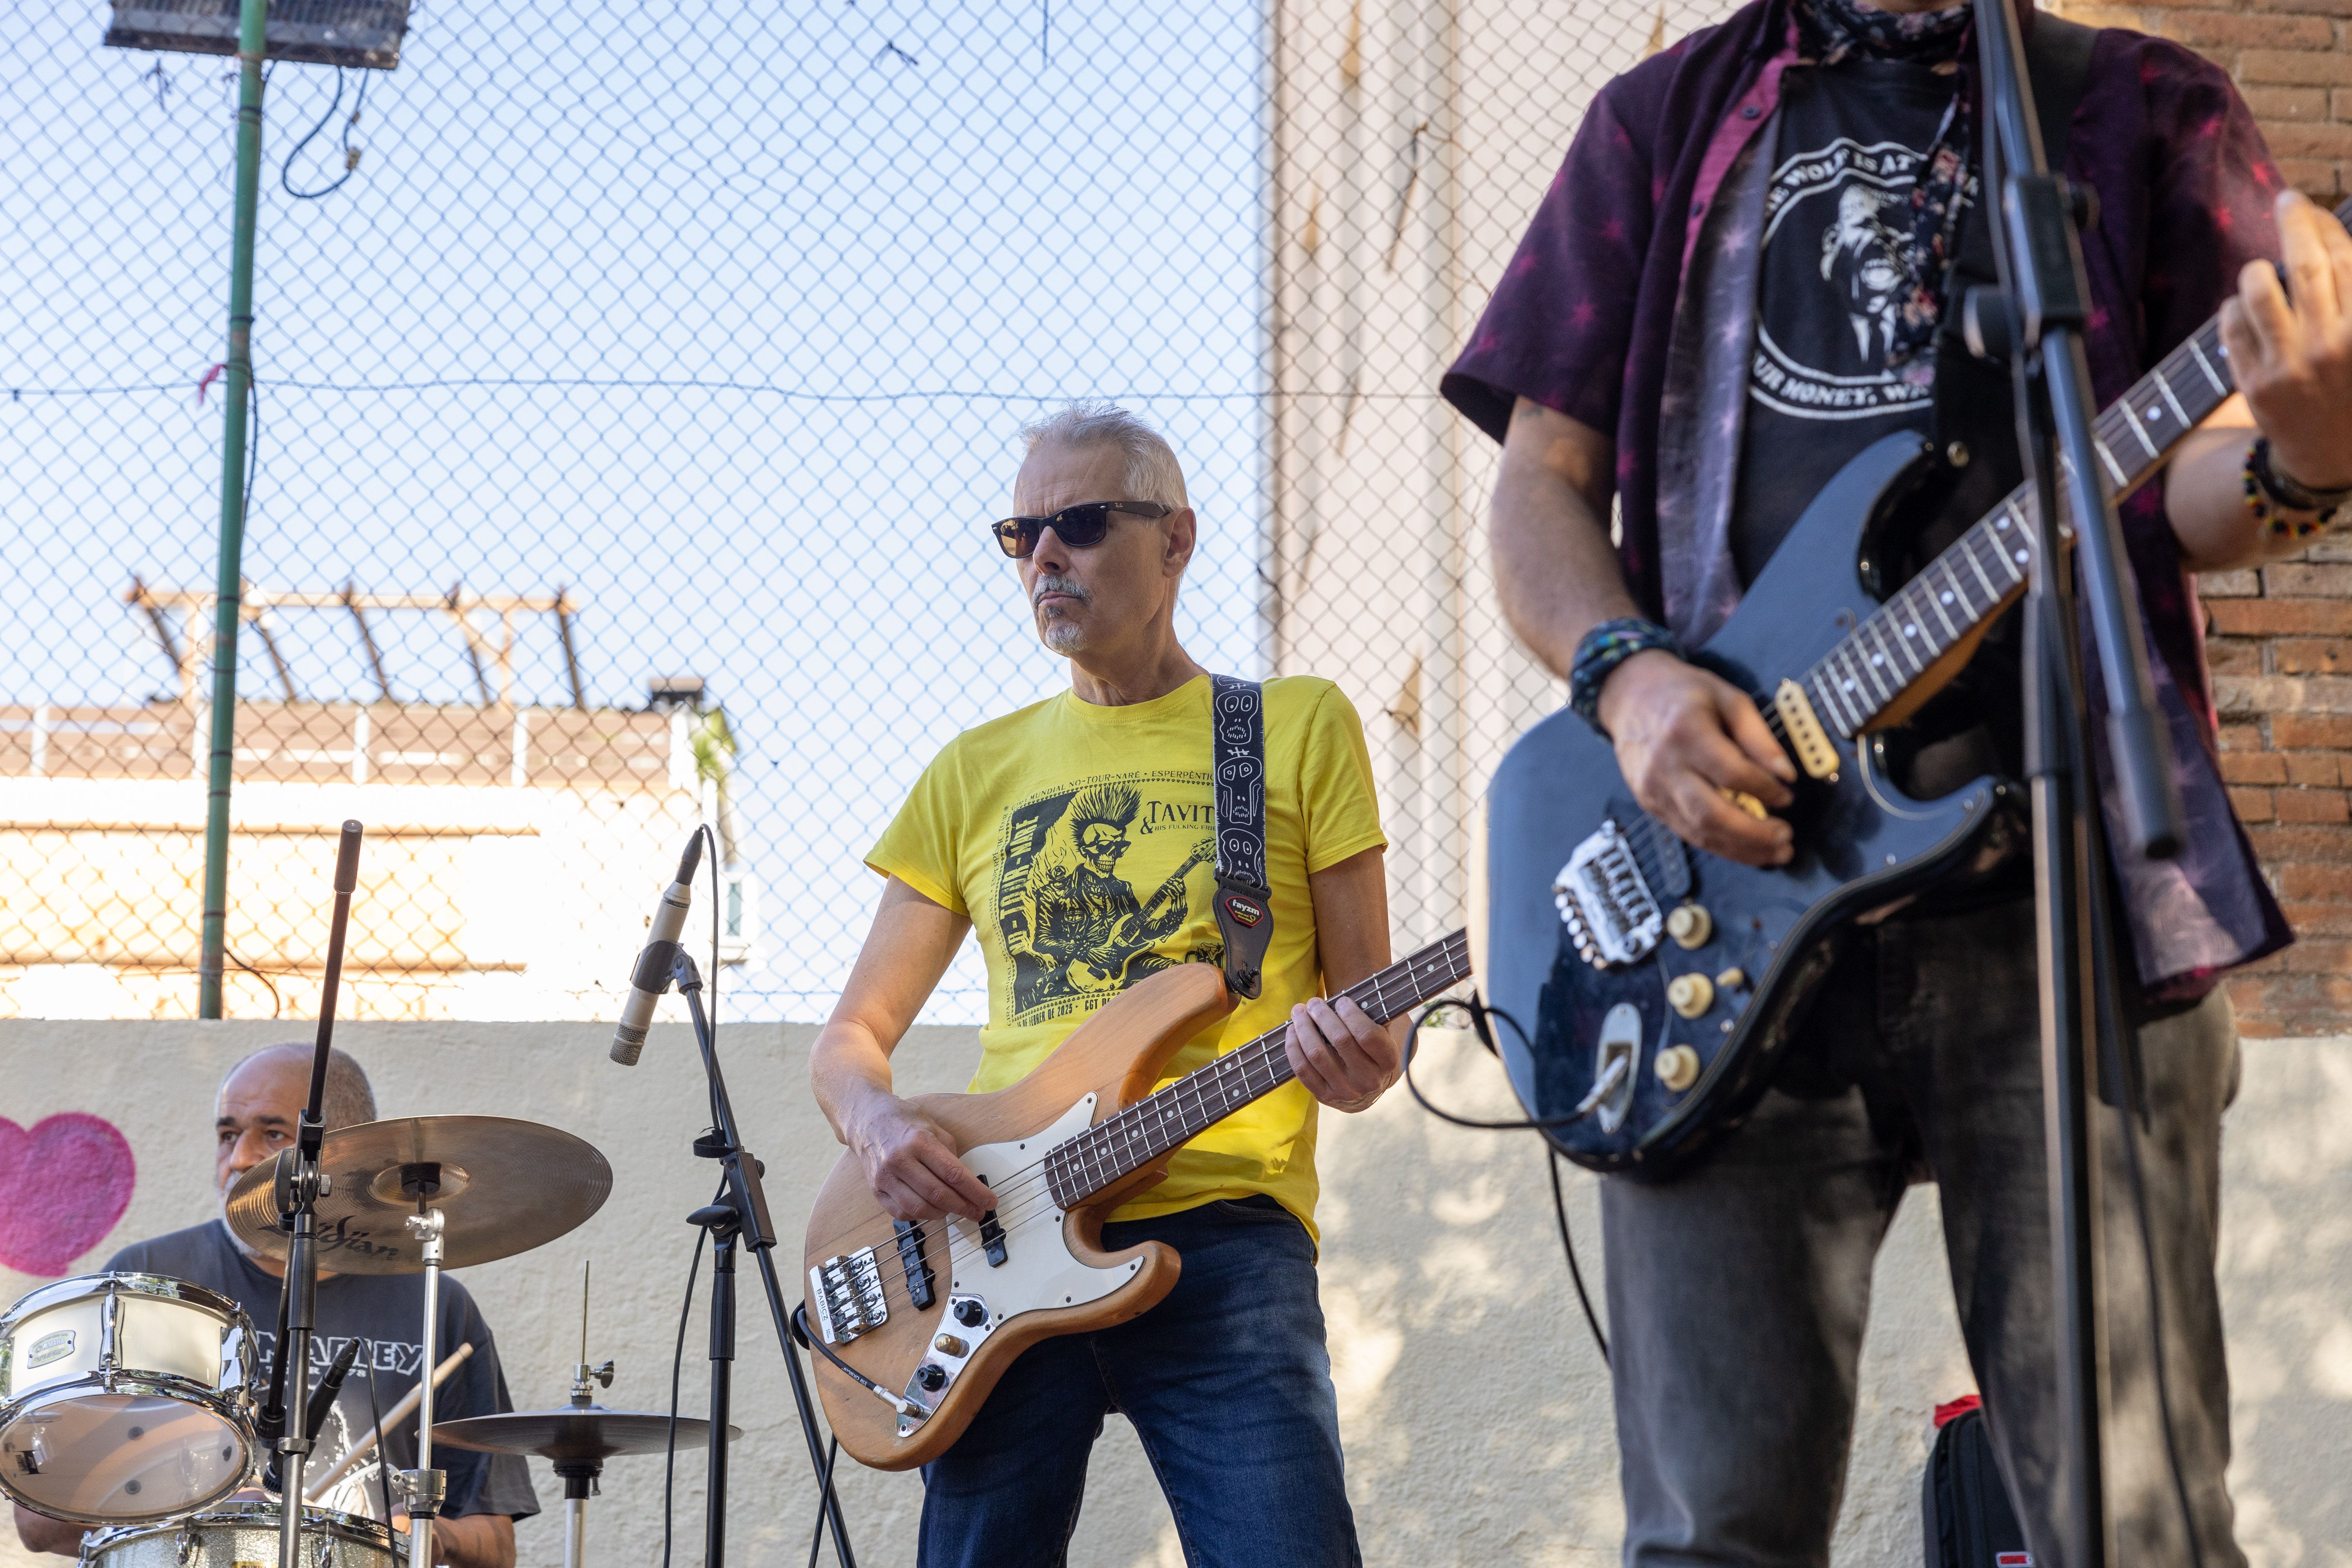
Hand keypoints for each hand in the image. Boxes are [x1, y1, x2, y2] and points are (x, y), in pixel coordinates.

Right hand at [847, 1096, 997, 1222]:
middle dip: (964, 1207)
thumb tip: (967, 1182)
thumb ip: (951, 1154)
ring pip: (920, 1208)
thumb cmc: (903, 1121)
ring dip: (943, 1214)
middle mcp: (900, 1160)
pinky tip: (931, 1209)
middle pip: (938, 1194)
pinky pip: (902, 1213)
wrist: (866, 1119)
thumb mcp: (933, 1127)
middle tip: (977, 1212)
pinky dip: (921, 1215)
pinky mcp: (876, 1190)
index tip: (989, 1201)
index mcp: (919, 1141)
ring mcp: (885, 1177)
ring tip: (955, 1210)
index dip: (975, 1192)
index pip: (953, 1174)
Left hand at [1284, 996, 1401, 1112]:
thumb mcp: (1381, 1036)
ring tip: (1299, 1011)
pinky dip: (1293, 1047)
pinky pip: (1302, 1070)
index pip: (1367, 1035)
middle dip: (1323, 1015)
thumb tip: (1350, 995)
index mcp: (1387, 1061)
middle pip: (1340, 1040)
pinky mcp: (1324, 1097)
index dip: (1351, 1014)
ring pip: (1317, 1054)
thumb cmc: (1370, 1052)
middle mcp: (1368, 1080)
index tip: (1341, 1000)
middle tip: (1314, 1002)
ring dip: (1304, 1028)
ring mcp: (1345, 1091)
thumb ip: (1373, 1017)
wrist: (1366, 1089)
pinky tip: (1292, 1031)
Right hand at [1597, 649, 1795, 865]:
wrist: (1630, 698)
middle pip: (1711, 814)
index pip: (1731, 773)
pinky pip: (1688, 833)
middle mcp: (1665, 765)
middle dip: (1754, 834)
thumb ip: (1758, 736)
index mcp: (1686, 731)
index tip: (1787, 795)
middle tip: (1785, 838)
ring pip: (1699, 832)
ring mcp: (1653, 789)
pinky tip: (1746, 847)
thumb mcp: (1728, 698)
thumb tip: (1787, 775)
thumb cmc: (1683, 694)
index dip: (1765, 790)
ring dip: (1741, 849)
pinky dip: (1721, 845)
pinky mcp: (1650, 803)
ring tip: (1774, 852)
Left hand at [2223, 190, 2351, 491]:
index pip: (2345, 259)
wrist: (2329, 456)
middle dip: (2294, 222)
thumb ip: (2349, 292)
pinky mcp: (2253, 383)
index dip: (2325, 225)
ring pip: (2260, 290)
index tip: (2310, 206)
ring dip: (2257, 269)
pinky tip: (2244, 308)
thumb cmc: (2351, 385)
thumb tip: (2329, 242)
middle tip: (2287, 199)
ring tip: (2262, 269)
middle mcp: (2332, 345)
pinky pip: (2231, 325)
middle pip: (2307, 263)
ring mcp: (2289, 365)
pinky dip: (2234, 307)